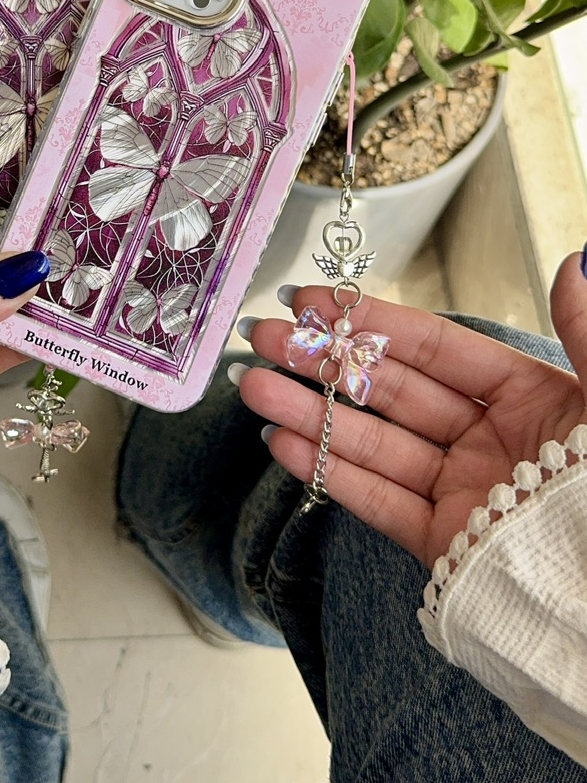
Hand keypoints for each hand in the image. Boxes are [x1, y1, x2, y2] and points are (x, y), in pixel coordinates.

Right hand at [236, 253, 586, 567]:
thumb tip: (576, 262)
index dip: (371, 321)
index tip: (313, 299)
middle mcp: (488, 439)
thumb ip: (586, 334)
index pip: (433, 347)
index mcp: (530, 398)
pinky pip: (377, 500)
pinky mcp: (444, 544)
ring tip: (251, 386)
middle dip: (320, 360)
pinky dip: (326, 472)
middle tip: (263, 336)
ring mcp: (461, 490)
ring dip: (307, 412)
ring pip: (371, 441)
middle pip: (389, 389)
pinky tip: (281, 441)